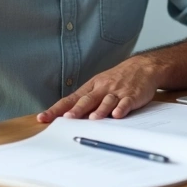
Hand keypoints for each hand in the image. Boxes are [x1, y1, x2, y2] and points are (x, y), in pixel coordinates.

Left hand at [37, 56, 163, 122]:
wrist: (143, 67)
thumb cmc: (118, 79)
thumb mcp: (99, 85)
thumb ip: (86, 101)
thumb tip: (68, 117)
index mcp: (91, 87)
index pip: (70, 99)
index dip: (57, 109)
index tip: (43, 117)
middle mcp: (102, 89)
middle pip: (87, 100)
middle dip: (77, 110)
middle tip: (67, 118)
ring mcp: (117, 91)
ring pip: (107, 101)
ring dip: (100, 110)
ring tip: (93, 119)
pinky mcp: (132, 95)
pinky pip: (126, 102)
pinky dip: (122, 108)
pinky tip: (117, 114)